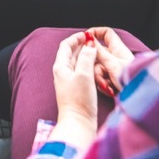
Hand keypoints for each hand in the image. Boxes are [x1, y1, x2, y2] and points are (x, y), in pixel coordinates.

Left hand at [47, 31, 98, 150]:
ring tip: (98, 53)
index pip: (66, 46)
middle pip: (72, 54)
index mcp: (61, 67)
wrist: (78, 123)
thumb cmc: (79, 100)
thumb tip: (89, 45)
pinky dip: (90, 67)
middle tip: (95, 42)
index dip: (76, 38)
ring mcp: (70, 82)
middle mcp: (63, 73)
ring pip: (78, 63)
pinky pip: (83, 73)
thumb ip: (86, 57)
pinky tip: (98, 68)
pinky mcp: (77, 90)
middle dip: (83, 46)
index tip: (87, 34)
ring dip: (87, 56)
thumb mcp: (84, 75)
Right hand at [87, 26, 134, 97]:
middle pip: (98, 55)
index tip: (86, 39)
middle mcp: (116, 57)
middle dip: (94, 66)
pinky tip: (110, 90)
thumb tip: (88, 38)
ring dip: (100, 78)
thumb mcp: (112, 65)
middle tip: (99, 74)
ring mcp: (114, 69)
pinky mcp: (113, 80)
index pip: (106, 33)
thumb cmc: (131, 79)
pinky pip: (101, 79)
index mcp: (118, 49)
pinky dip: (104, 85)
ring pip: (97, 69)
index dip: (95, 33)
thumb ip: (99, 52)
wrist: (140, 98)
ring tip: (107, 86)